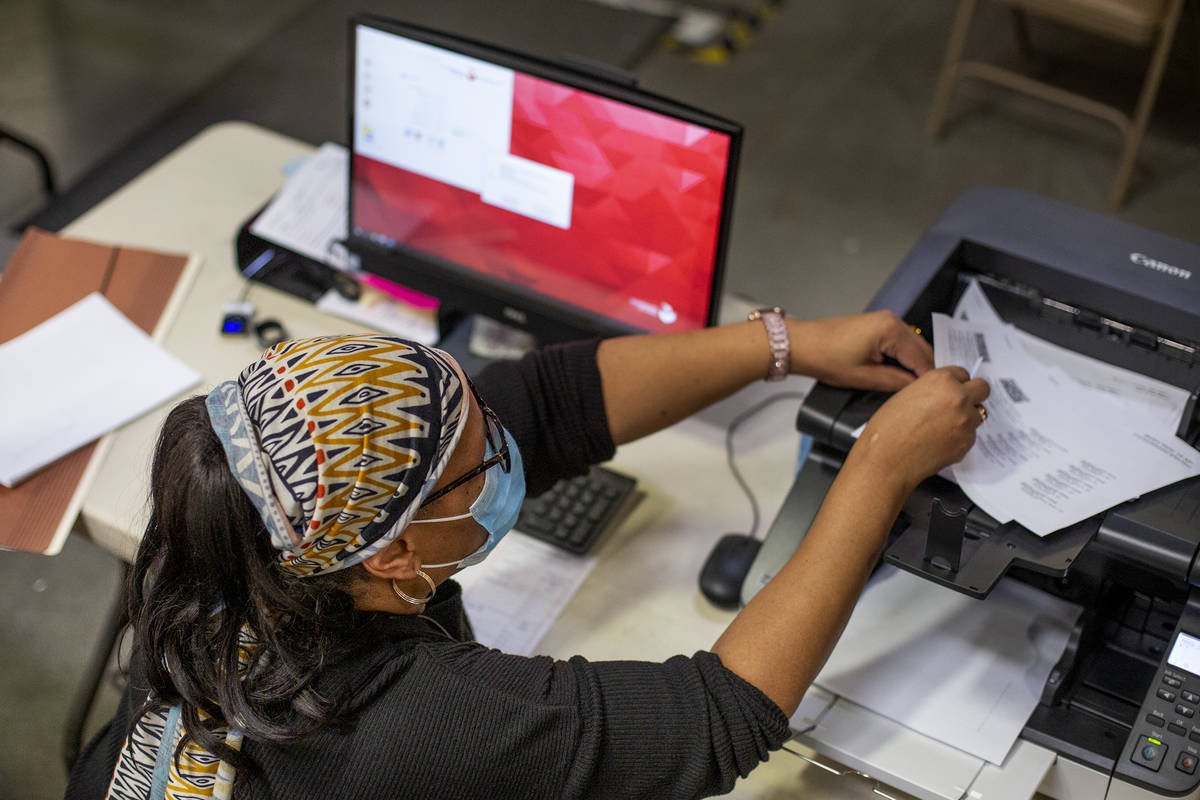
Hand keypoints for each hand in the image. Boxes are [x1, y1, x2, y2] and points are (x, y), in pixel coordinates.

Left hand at [788, 311, 933, 390]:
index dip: (927, 379)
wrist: (803, 345)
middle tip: (924, 394)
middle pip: (921, 349)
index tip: (932, 395)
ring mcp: (885, 320)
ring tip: (910, 386)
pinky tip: (898, 372)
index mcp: (890, 330)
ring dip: (913, 364)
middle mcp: (891, 320)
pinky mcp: (878, 324)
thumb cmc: (825, 357)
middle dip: (923, 370)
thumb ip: (896, 382)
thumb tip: (916, 387)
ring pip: (912, 345)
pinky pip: (900, 342)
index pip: (921, 358)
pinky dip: (903, 357)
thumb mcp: (864, 377)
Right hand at [848, 366, 989, 493]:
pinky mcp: (967, 442)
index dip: (956, 383)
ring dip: (966, 419)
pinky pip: (970, 436)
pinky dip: (958, 438)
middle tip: (960, 404)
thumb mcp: (905, 396)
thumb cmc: (887, 430)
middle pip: (983, 388)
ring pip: (978, 414)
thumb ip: (930, 391)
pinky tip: (938, 442)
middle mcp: (958, 397)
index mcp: (940, 380)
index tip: (954, 389)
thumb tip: (942, 395)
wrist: (886, 459)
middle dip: (973, 395)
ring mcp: (965, 421)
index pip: (963, 373)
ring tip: (942, 428)